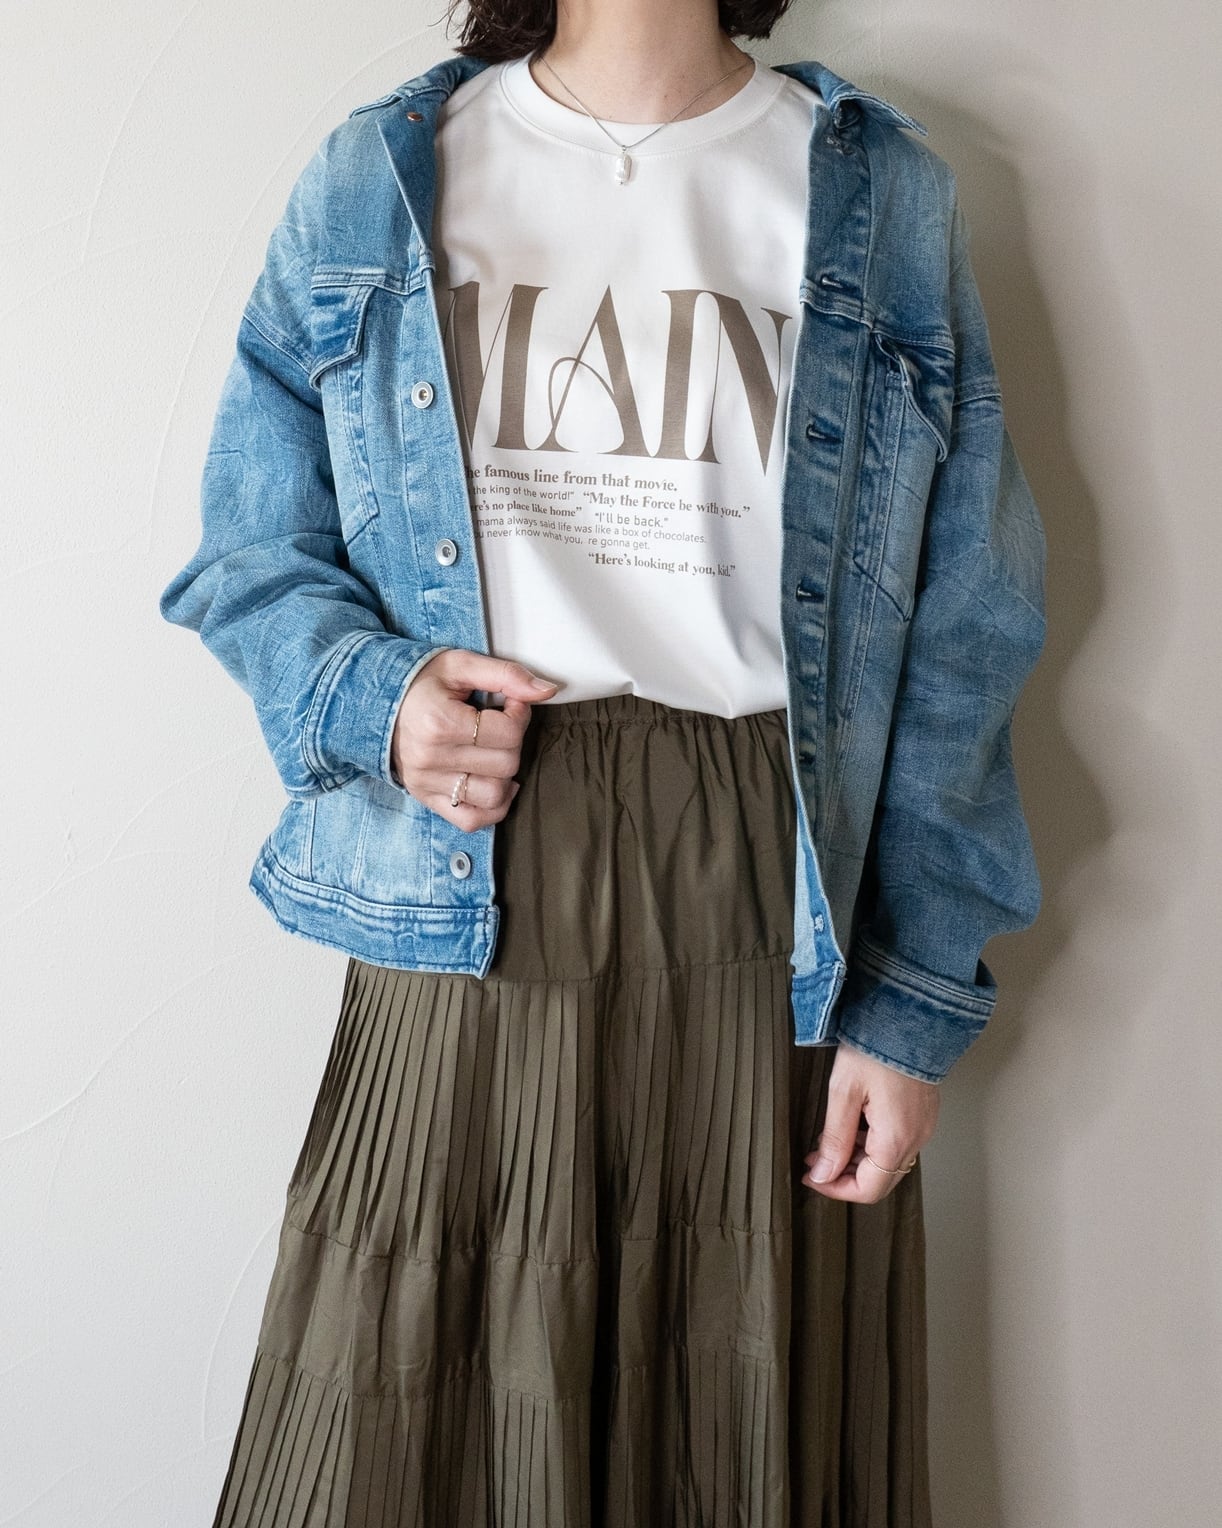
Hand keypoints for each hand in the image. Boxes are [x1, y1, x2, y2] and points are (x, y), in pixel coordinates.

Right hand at [390, 649, 558, 830]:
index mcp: (440, 722)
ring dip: (505, 775)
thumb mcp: (461, 665)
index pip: (508, 732)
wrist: (376, 704)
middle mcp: (431, 758)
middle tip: (499, 725)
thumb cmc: (421, 683)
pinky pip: (472, 821)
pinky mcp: (428, 799)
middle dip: (513, 742)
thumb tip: (547, 691)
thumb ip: (506, 675)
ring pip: (495, 796)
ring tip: (494, 752)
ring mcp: (428, 784)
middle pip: (506, 764)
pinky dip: (492, 808)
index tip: (509, 703)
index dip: (519, 714)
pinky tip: (493, 782)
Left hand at [801, 1040, 939, 1202]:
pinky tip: (853, 1125)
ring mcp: (922, 1127)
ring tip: (829, 1140)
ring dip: (856, 1159)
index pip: (868, 1190)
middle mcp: (916, 1139)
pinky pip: (896, 1142)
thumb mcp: (844, 1091)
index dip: (835, 1189)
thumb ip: (834, 1139)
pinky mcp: (922, 1114)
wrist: (909, 1015)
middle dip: (843, 1175)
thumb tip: (823, 1173)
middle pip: (879, 1180)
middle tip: (815, 1159)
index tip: (811, 1176)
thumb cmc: (877, 1046)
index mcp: (896, 1139)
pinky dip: (872, 1143)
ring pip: (887, 1162)